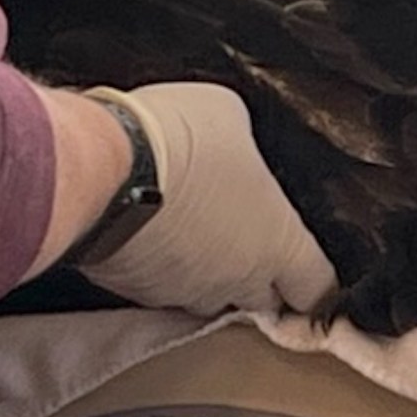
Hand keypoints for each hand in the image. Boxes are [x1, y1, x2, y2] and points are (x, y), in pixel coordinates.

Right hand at [73, 83, 336, 315]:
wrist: (99, 171)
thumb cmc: (179, 138)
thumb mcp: (233, 117)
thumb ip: (249, 148)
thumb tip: (239, 149)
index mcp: (279, 244)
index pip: (316, 289)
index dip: (317, 283)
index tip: (310, 272)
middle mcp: (239, 280)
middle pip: (263, 299)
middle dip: (260, 279)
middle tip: (246, 242)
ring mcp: (185, 293)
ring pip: (209, 297)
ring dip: (208, 274)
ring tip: (193, 233)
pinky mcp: (137, 294)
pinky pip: (161, 289)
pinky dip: (162, 268)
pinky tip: (152, 234)